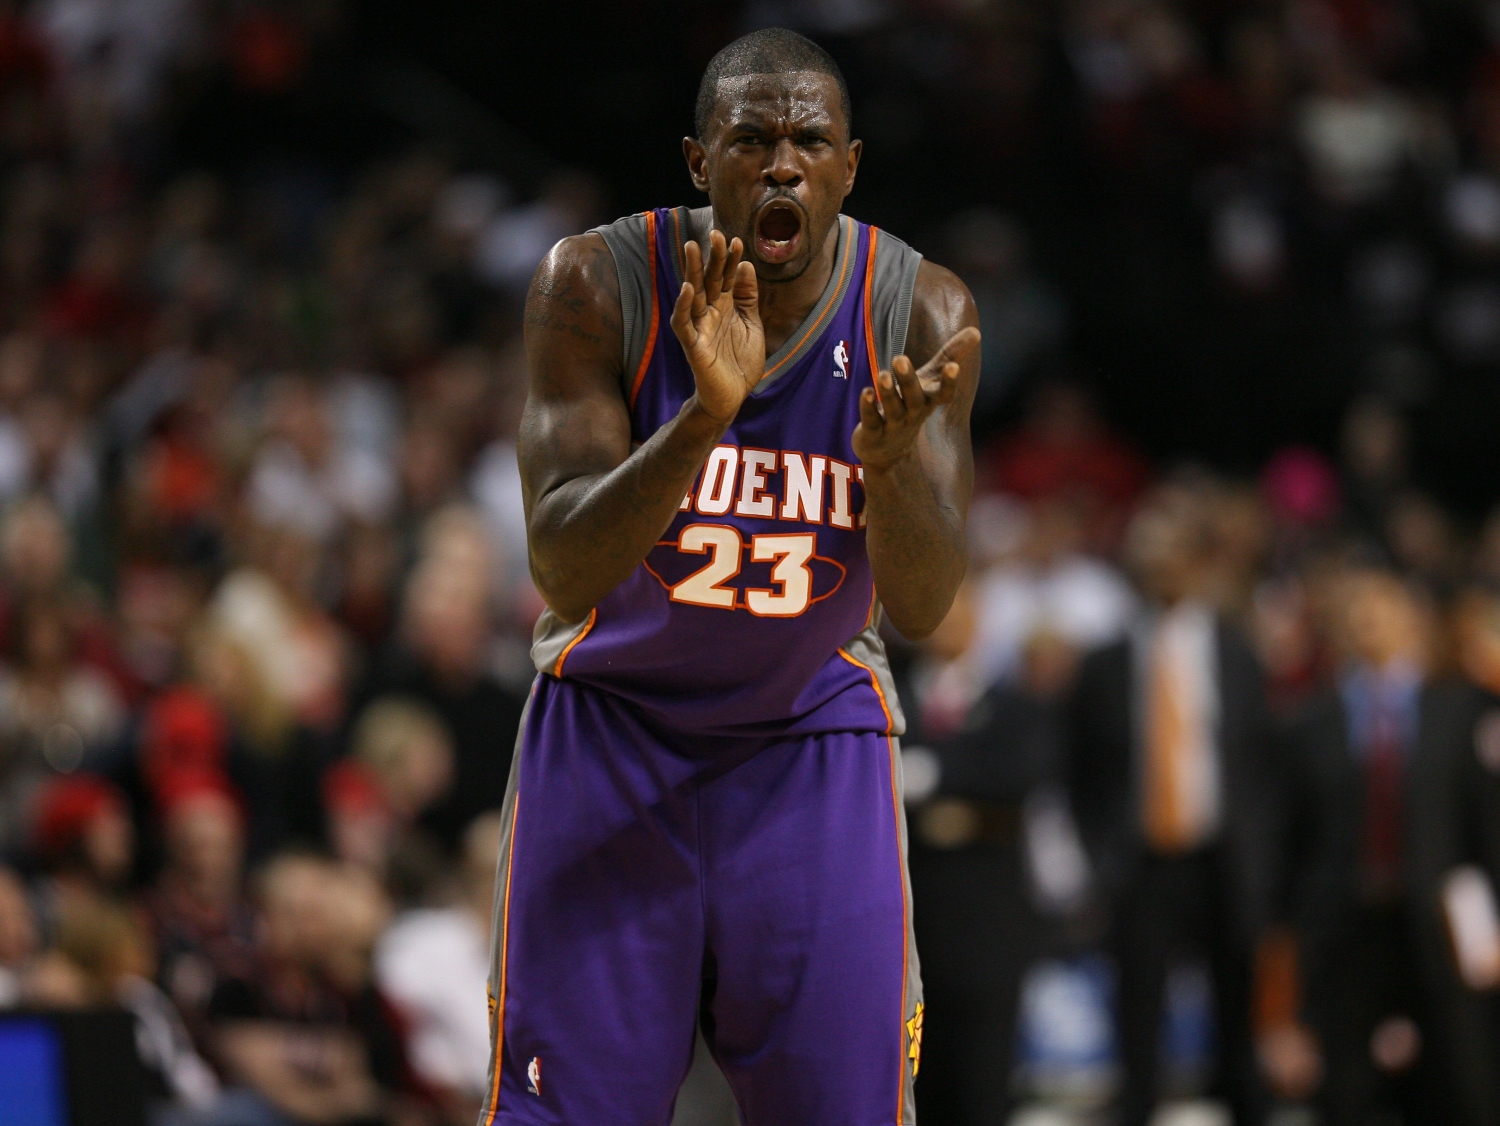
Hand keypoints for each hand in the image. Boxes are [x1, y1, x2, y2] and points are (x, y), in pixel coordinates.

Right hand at [670, 229, 763, 424]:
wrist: (733, 398)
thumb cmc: (740, 362)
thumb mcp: (752, 324)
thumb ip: (747, 297)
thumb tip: (745, 265)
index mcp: (725, 306)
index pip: (725, 277)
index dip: (730, 259)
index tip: (737, 240)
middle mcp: (710, 313)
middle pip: (708, 280)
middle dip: (712, 257)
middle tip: (716, 234)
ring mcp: (700, 328)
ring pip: (692, 295)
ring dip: (692, 272)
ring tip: (693, 248)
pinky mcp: (693, 346)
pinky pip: (684, 324)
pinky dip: (684, 306)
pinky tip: (688, 289)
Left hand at [853, 326, 979, 470]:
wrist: (888, 451)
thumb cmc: (912, 405)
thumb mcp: (930, 380)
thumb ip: (950, 355)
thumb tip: (976, 331)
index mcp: (928, 401)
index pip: (944, 395)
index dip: (949, 382)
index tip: (953, 366)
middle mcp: (913, 414)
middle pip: (914, 398)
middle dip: (908, 379)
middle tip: (899, 358)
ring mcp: (893, 425)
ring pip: (892, 409)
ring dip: (888, 392)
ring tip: (882, 374)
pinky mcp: (873, 433)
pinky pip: (871, 420)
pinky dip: (869, 407)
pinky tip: (866, 392)